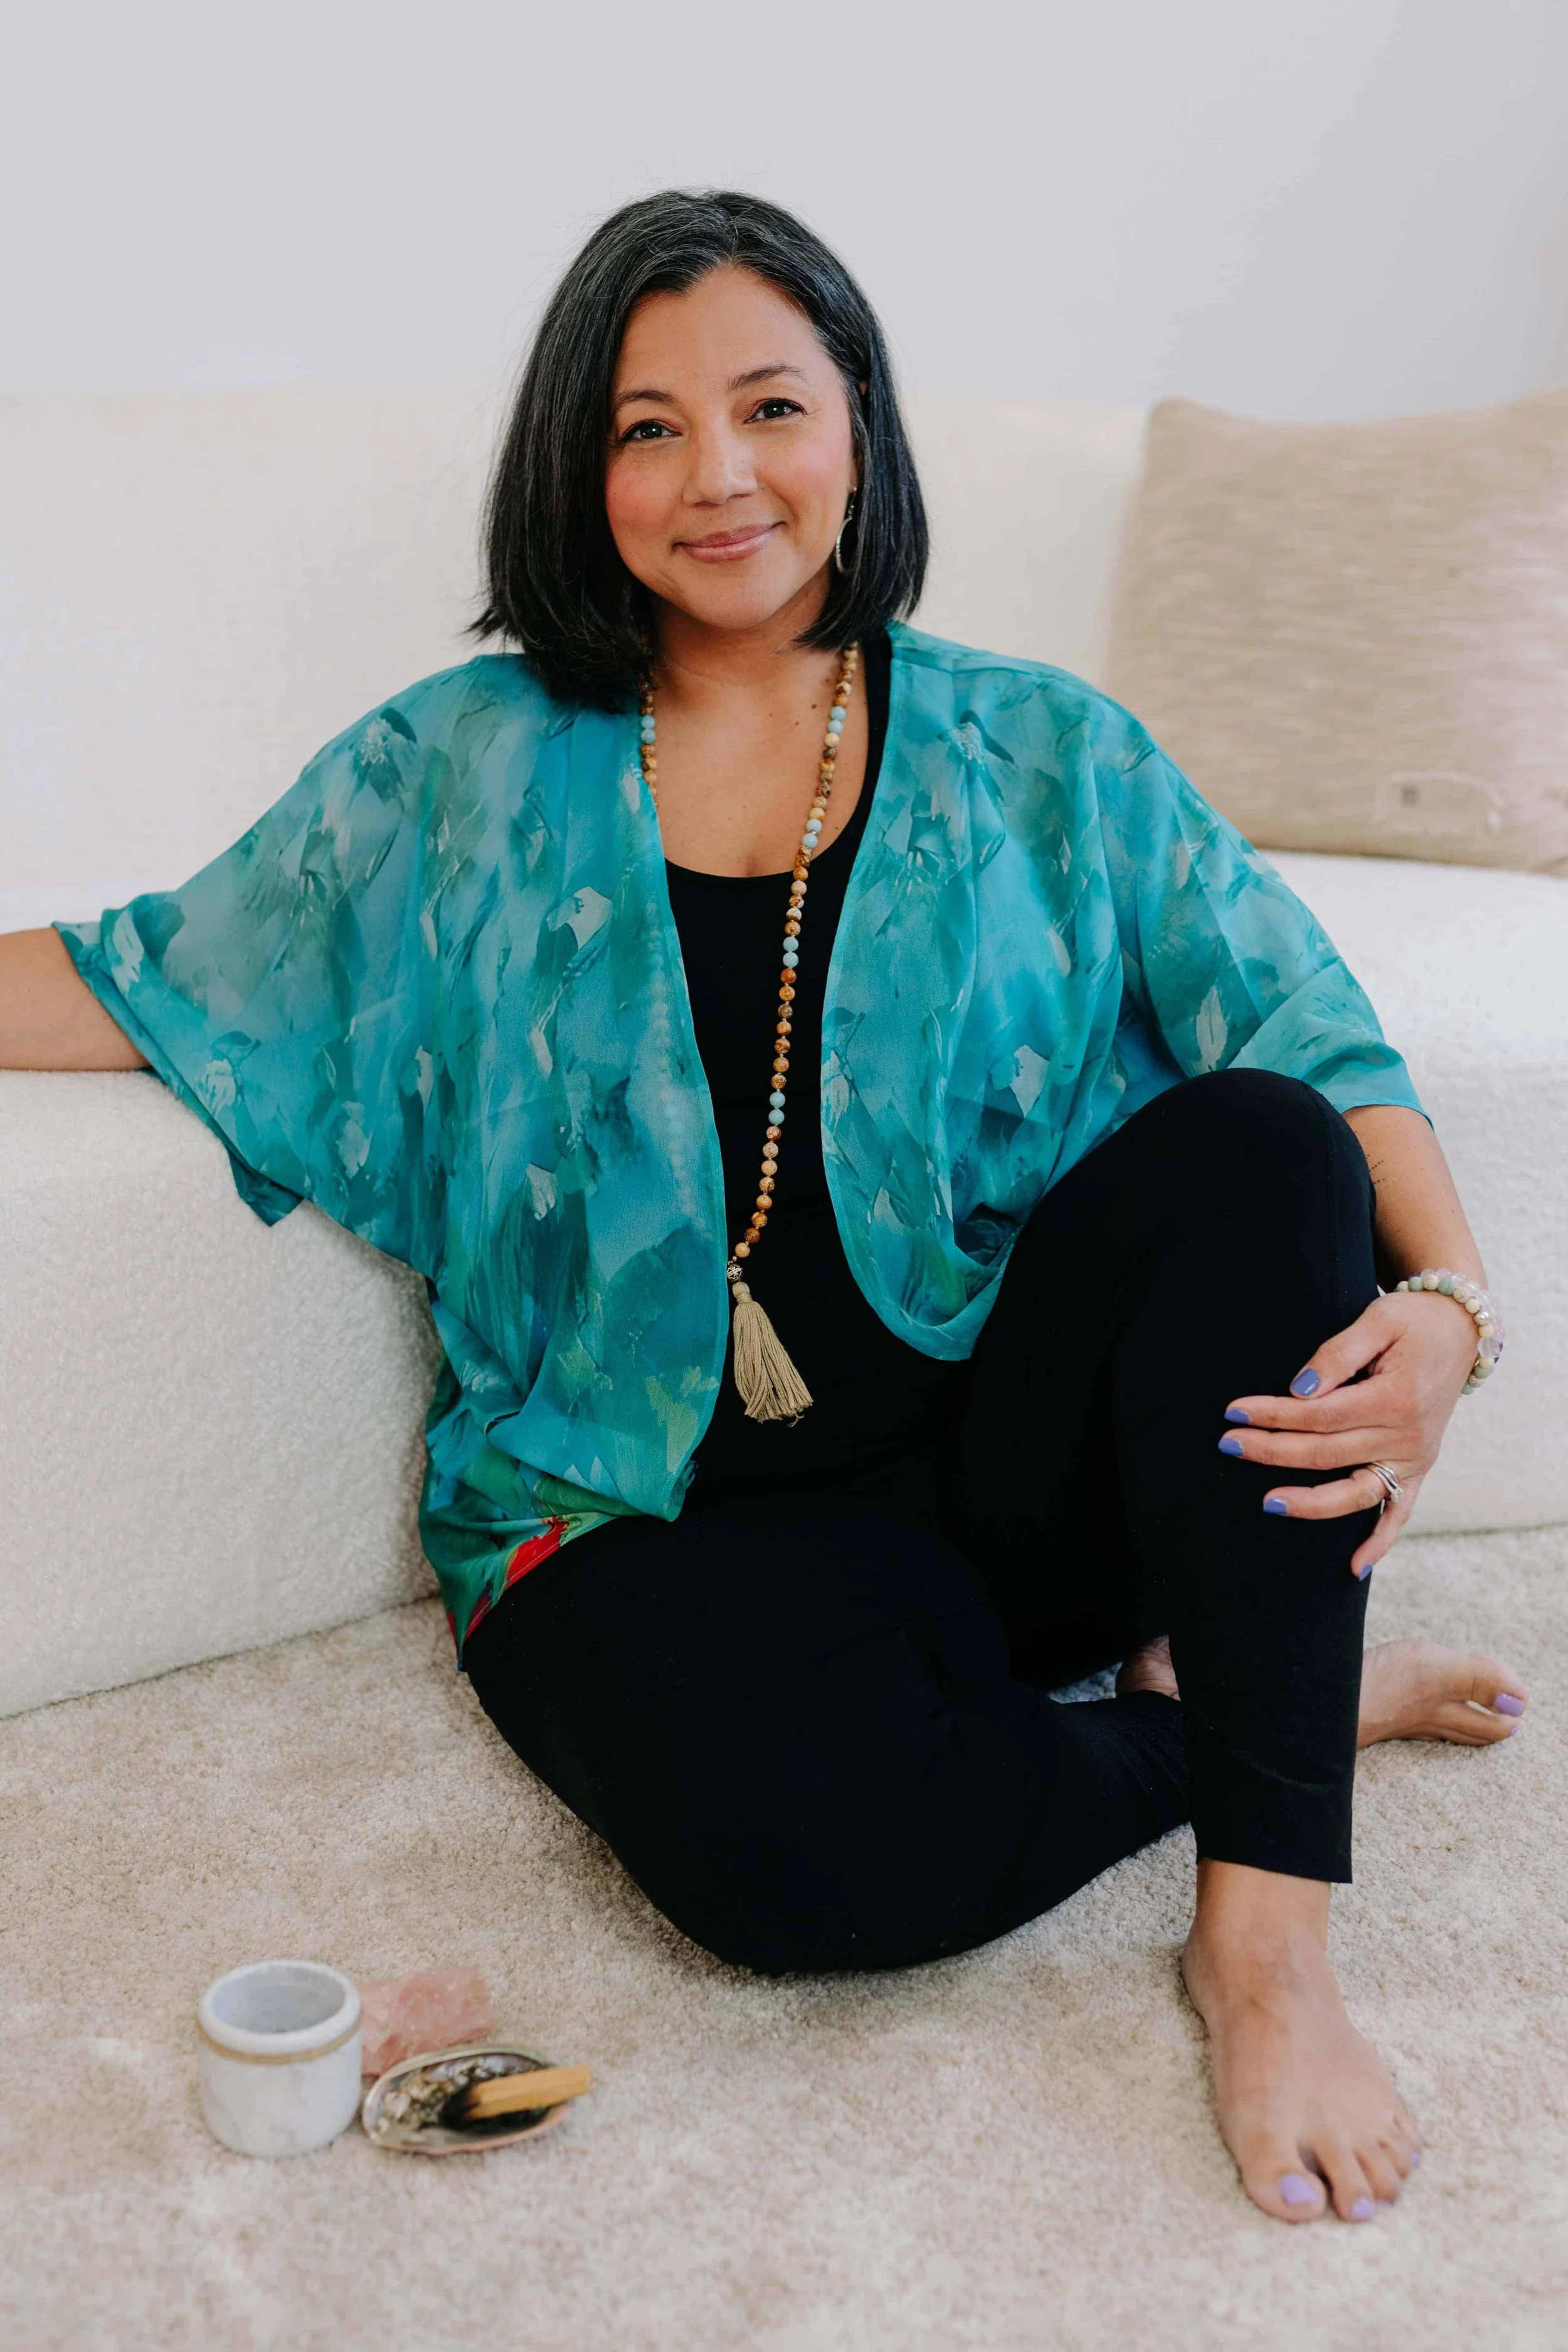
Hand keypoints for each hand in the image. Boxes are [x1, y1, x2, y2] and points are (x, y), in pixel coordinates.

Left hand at [1219, 1291, 1479, 1576]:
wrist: (1459, 1329)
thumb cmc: (1411, 1321)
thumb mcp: (1377, 1321)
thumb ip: (1336, 1355)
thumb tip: (1298, 1390)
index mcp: (1396, 1398)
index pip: (1321, 1415)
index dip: (1274, 1414)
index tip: (1234, 1412)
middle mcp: (1408, 1436)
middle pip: (1327, 1453)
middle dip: (1273, 1450)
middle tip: (1226, 1445)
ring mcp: (1415, 1458)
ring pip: (1356, 1493)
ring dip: (1310, 1503)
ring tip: (1266, 1502)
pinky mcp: (1419, 1469)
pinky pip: (1400, 1513)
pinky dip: (1380, 1542)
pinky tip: (1354, 1568)